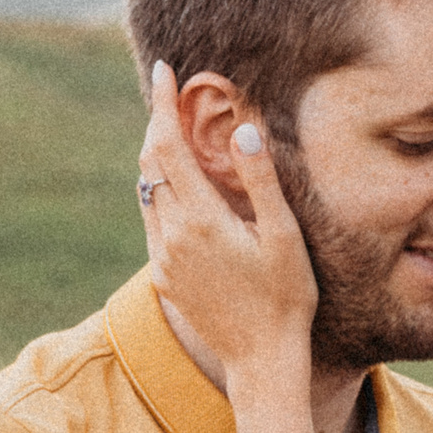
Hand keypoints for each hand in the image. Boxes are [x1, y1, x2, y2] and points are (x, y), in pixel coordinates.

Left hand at [139, 59, 316, 388]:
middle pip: (150, 164)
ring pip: (147, 192)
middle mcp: (171, 235)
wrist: (261, 361)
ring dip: (158, 159)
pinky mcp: (164, 277)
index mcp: (200, 219)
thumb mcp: (284, 236)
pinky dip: (161, 193)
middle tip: (170, 96)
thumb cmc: (285, 298)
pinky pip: (153, 221)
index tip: (162, 72)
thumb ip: (260, 180)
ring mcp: (163, 258)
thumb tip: (242, 130)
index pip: (167, 146)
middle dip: (157, 125)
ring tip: (174, 133)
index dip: (161, 104)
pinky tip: (182, 190)